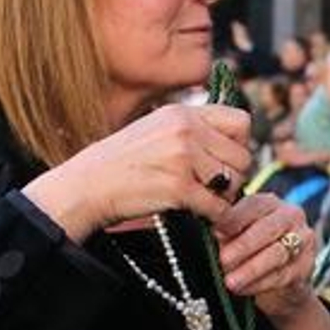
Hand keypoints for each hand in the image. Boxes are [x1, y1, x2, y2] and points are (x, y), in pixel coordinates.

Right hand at [25, 104, 251, 240]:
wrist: (86, 186)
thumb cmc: (122, 163)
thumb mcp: (157, 129)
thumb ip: (193, 130)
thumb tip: (237, 141)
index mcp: (183, 113)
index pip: (242, 121)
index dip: (239, 144)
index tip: (224, 160)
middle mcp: (185, 130)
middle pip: (242, 156)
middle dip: (233, 176)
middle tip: (214, 188)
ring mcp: (182, 157)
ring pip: (234, 181)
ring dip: (224, 196)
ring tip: (202, 199)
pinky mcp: (178, 187)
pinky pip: (218, 206)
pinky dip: (214, 216)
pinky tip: (199, 214)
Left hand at [212, 193, 317, 318]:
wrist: (280, 280)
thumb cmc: (251, 252)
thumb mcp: (235, 236)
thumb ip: (227, 232)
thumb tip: (216, 231)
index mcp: (269, 203)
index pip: (253, 205)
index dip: (234, 219)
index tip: (216, 232)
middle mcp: (291, 216)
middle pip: (268, 228)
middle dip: (244, 245)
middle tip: (224, 260)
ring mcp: (303, 240)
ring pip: (277, 254)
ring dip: (251, 269)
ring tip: (230, 281)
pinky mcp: (307, 266)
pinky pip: (282, 275)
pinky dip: (259, 284)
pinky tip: (243, 289)